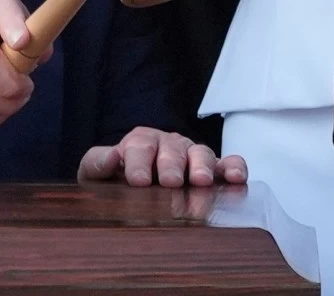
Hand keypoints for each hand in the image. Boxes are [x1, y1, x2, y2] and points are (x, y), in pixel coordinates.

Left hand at [78, 126, 247, 186]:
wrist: (133, 191)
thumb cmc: (115, 182)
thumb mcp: (96, 174)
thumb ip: (96, 164)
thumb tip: (111, 157)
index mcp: (139, 142)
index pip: (139, 146)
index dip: (139, 162)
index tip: (139, 180)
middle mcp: (168, 145)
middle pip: (172, 149)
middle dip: (171, 164)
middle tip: (171, 181)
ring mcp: (193, 156)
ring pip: (201, 153)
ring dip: (202, 166)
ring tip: (201, 181)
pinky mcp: (215, 171)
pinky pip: (228, 164)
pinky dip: (235, 167)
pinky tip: (237, 178)